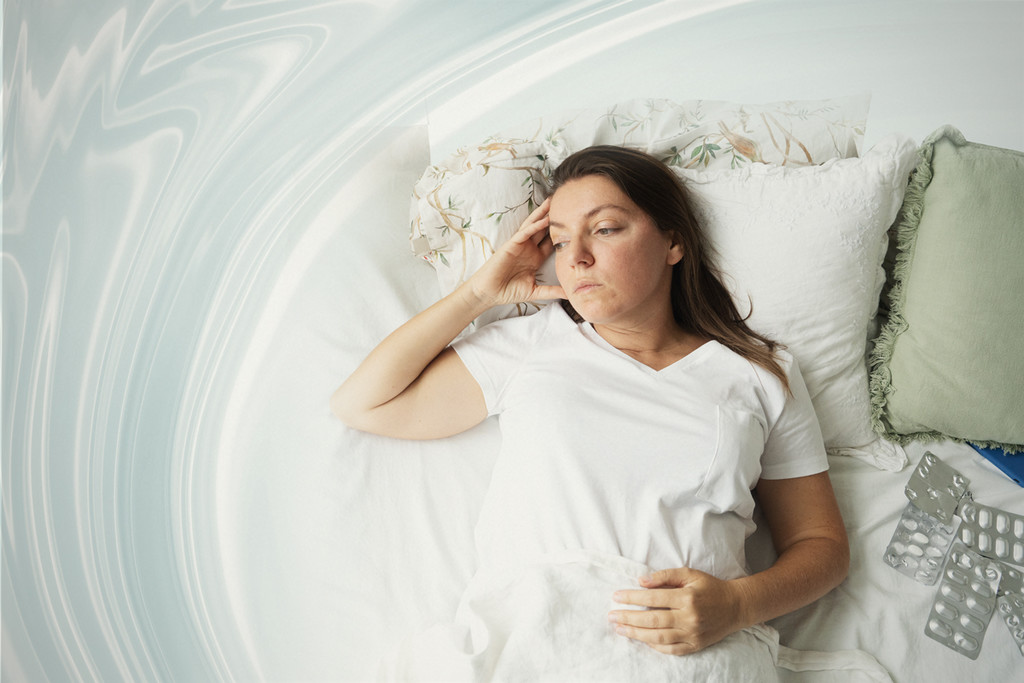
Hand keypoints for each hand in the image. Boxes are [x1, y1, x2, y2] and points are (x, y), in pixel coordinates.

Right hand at [463, 198, 565, 306]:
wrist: (490, 293)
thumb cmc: (509, 291)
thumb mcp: (536, 291)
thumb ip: (552, 291)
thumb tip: (570, 293)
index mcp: (536, 258)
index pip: (552, 242)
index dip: (563, 233)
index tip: (576, 224)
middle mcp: (529, 249)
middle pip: (544, 229)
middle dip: (554, 218)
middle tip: (567, 205)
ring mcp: (520, 245)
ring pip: (534, 226)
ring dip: (543, 214)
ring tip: (553, 202)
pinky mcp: (511, 245)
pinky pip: (524, 232)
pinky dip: (534, 226)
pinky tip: (544, 219)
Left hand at [608, 568, 745, 654]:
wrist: (736, 606)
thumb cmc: (710, 587)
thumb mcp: (690, 574)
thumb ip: (665, 576)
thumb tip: (641, 581)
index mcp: (687, 598)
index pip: (653, 598)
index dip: (633, 597)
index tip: (616, 596)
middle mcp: (689, 618)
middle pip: (653, 620)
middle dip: (629, 618)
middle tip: (611, 616)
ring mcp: (693, 634)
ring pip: (659, 638)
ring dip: (636, 634)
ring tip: (620, 629)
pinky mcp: (696, 646)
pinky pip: (671, 650)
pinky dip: (655, 646)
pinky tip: (641, 640)